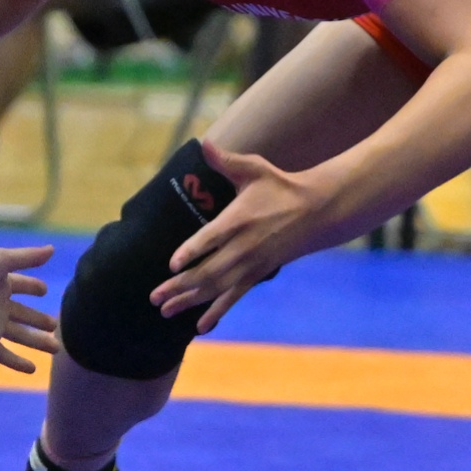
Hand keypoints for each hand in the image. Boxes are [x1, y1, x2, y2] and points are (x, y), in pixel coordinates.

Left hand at [0, 245, 58, 373]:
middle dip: (39, 320)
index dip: (33, 287)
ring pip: (21, 336)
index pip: (23, 285)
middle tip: (56, 325)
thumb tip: (53, 249)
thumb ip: (28, 257)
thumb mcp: (2, 260)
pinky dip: (18, 363)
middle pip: (25, 315)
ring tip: (57, 348)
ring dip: (37, 342)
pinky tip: (32, 370)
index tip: (43, 290)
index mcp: (2, 284)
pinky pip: (4, 355)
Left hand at [150, 142, 322, 332]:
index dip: (192, 252)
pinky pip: (233, 297)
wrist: (316, 212)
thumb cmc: (280, 187)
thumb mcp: (255, 169)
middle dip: (179, 286)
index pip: (211, 238)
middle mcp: (244, 246)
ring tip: (165, 311)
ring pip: (216, 288)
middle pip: (208, 271)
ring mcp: (251, 264)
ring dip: (189, 301)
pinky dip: (216, 312)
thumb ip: (226, 160)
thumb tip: (205, 143)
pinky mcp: (257, 273)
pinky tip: (199, 328)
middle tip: (154, 297)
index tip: (172, 263)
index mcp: (239, 219)